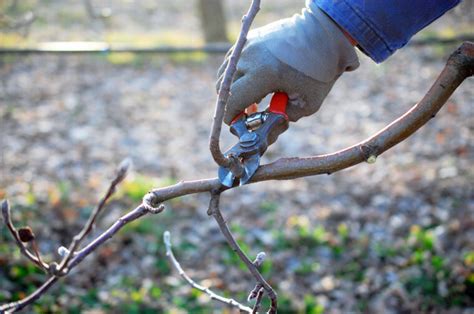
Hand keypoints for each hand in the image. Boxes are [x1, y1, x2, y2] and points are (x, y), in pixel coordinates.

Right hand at [216, 4, 358, 124]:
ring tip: (251, 99)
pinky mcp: (249, 39)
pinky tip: (253, 82)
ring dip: (232, 90)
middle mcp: (249, 58)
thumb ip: (282, 118)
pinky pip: (231, 62)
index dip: (231, 116)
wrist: (325, 36)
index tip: (235, 124)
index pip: (233, 101)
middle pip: (224, 89)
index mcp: (263, 74)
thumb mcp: (306, 104)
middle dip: (232, 104)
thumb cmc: (319, 71)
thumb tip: (264, 127)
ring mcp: (247, 46)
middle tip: (246, 114)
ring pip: (224, 74)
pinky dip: (236, 75)